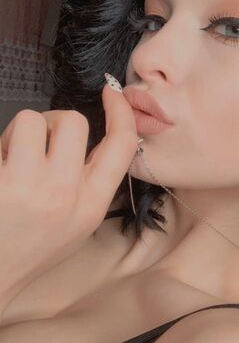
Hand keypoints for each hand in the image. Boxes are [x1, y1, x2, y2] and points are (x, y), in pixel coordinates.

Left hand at [0, 75, 136, 319]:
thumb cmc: (37, 249)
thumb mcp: (82, 223)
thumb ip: (95, 183)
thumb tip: (96, 142)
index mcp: (92, 204)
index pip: (121, 145)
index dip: (121, 111)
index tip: (112, 93)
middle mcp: (64, 192)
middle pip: (74, 121)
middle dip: (58, 121)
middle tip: (44, 139)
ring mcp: (26, 186)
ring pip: (34, 120)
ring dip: (24, 131)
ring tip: (14, 156)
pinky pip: (2, 136)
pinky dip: (1, 144)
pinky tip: (0, 166)